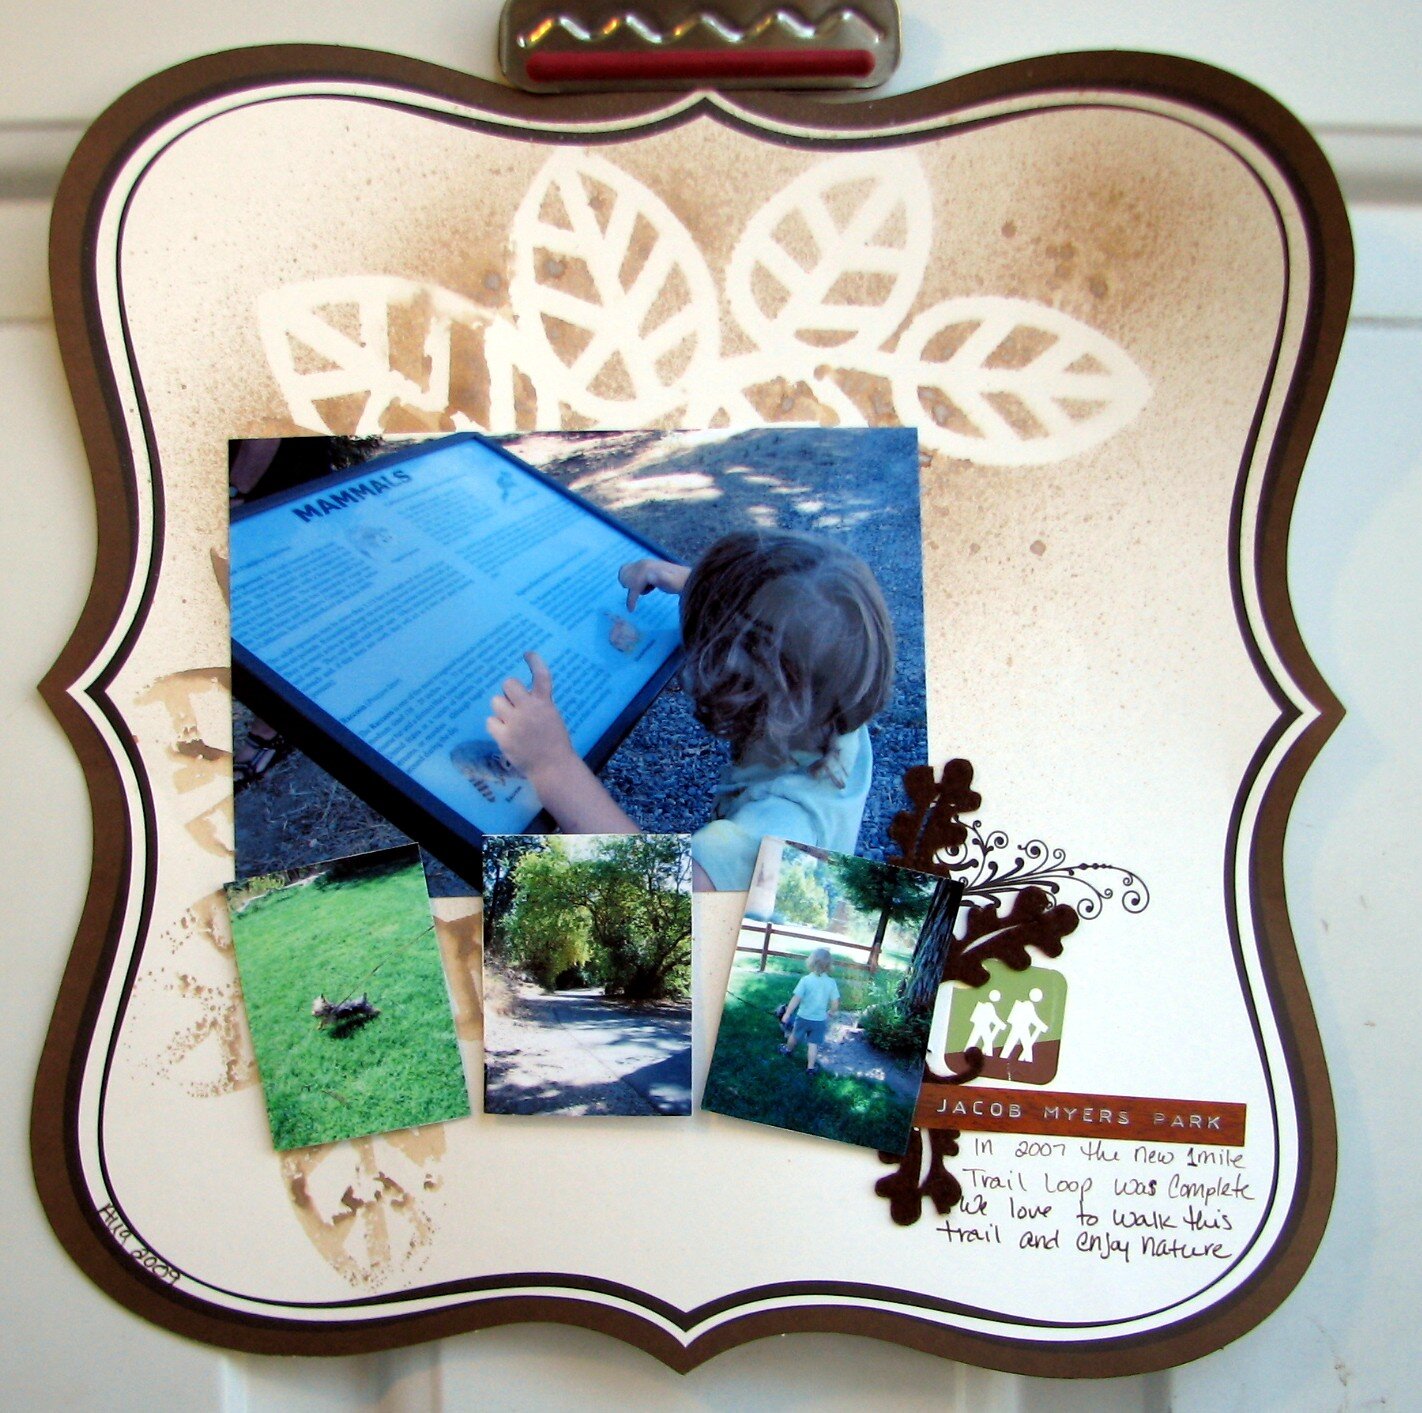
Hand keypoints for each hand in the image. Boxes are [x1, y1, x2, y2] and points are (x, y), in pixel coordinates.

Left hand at [487, 652, 575, 779]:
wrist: (552, 767)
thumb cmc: (554, 742)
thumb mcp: (551, 717)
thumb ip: (537, 705)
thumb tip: (519, 696)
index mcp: (545, 703)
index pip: (541, 676)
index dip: (534, 662)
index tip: (528, 654)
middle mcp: (529, 709)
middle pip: (509, 684)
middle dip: (510, 692)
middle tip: (514, 703)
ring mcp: (515, 723)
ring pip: (496, 702)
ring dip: (502, 709)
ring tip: (510, 721)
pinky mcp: (503, 737)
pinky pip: (490, 721)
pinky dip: (496, 726)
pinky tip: (505, 733)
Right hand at [618, 558, 689, 610]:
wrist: (685, 578)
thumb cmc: (678, 583)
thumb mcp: (672, 584)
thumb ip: (663, 579)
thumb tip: (650, 576)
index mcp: (646, 569)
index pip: (632, 585)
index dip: (631, 599)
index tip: (632, 610)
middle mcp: (642, 563)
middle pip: (625, 578)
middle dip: (632, 589)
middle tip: (646, 591)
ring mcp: (642, 563)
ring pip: (624, 574)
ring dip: (631, 584)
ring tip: (646, 588)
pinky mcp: (643, 565)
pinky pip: (629, 572)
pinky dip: (632, 580)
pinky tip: (646, 585)